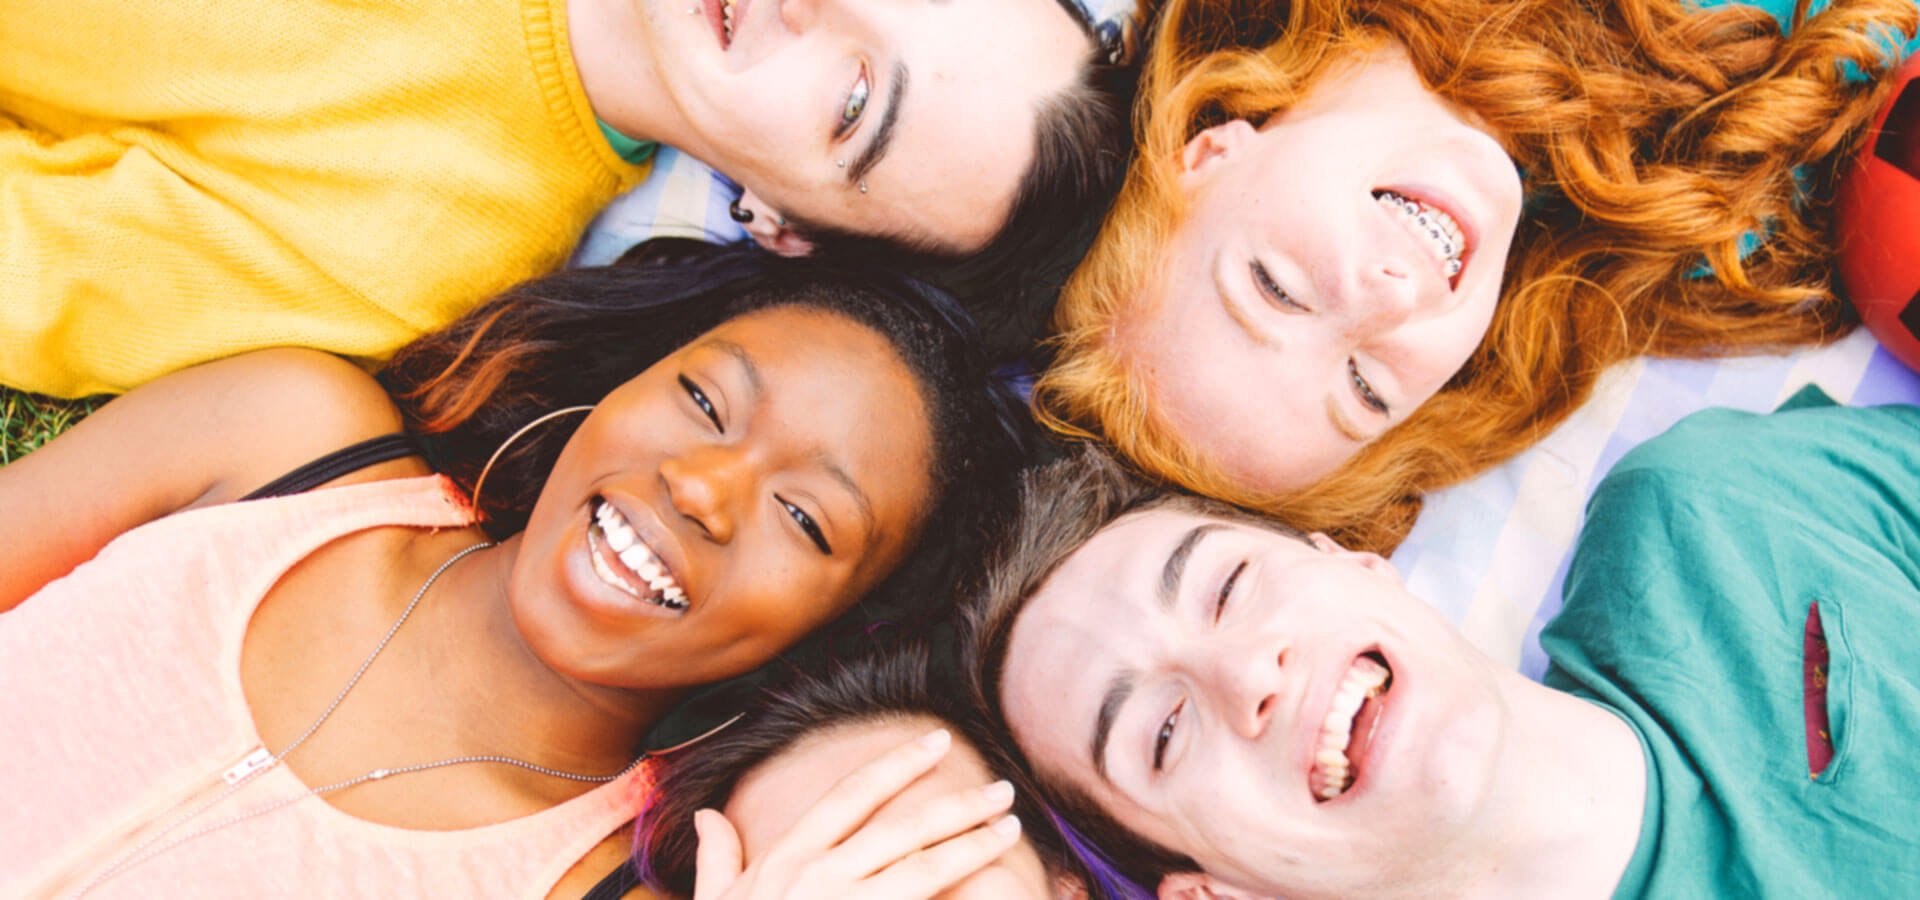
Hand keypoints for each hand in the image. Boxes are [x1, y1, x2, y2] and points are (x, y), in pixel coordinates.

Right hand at [691, 728, 1023, 899]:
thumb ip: (717, 858)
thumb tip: (707, 815)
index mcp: (788, 857)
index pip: (853, 794)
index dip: (899, 762)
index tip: (938, 741)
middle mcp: (820, 877)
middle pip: (904, 826)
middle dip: (958, 804)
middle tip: (1003, 790)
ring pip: (925, 867)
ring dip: (973, 844)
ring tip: (1009, 829)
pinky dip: (962, 897)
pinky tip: (997, 892)